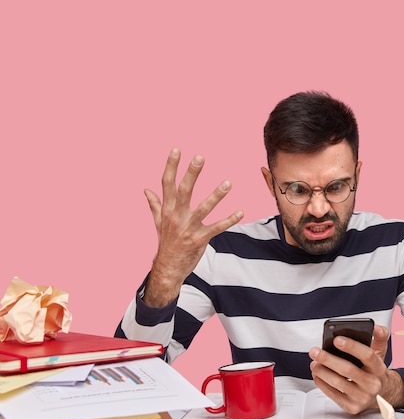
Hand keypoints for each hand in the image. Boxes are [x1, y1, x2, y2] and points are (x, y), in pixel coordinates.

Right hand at [143, 148, 242, 307]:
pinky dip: (229, 220)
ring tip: (228, 183)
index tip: (176, 149)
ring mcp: (188, 228)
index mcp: (167, 209)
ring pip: (203, 208)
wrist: (167, 269)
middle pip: (184, 190)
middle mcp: (176, 216)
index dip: (171, 166)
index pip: (167, 183)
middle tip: (200, 157)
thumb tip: (146, 190)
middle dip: (191, 173)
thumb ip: (154, 204)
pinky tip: (241, 212)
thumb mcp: (158, 222)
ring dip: (216, 196)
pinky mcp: (199, 239)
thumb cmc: (166, 242)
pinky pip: (217, 228)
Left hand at [309, 325, 403, 413]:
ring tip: (314, 362)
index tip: (336, 339)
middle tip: (315, 351)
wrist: (381, 394)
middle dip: (328, 359)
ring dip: (322, 371)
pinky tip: (317, 375)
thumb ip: (379, 336)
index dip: (351, 346)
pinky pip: (333, 395)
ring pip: (338, 383)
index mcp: (379, 368)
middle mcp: (372, 384)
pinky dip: (322, 383)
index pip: (367, 355)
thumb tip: (376, 327)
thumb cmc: (374, 370)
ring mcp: (362, 397)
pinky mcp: (352, 407)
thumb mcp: (380, 352)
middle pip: (348, 370)